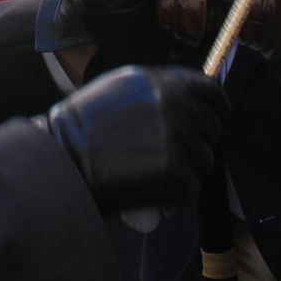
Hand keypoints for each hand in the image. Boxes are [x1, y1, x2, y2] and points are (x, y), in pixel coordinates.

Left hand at [34, 0, 242, 70]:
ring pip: (227, 6)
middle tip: (228, 5)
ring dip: (232, 13)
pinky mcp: (195, 39)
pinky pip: (219, 37)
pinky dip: (225, 39)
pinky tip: (218, 45)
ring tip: (224, 27)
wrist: (87, 40)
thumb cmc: (99, 3)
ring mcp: (192, 10)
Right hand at [37, 65, 226, 213]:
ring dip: (188, 172)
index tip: (219, 118)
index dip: (218, 106)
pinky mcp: (177, 173)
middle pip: (210, 126)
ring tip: (156, 179)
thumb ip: (156, 94)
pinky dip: (176, 198)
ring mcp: (177, 139)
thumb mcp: (119, 91)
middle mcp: (174, 105)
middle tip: (178, 159)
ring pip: (204, 159)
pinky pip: (192, 187)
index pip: (209, 90)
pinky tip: (153, 198)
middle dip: (199, 144)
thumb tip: (190, 105)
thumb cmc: (82, 129)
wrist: (62, 161)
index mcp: (160, 82)